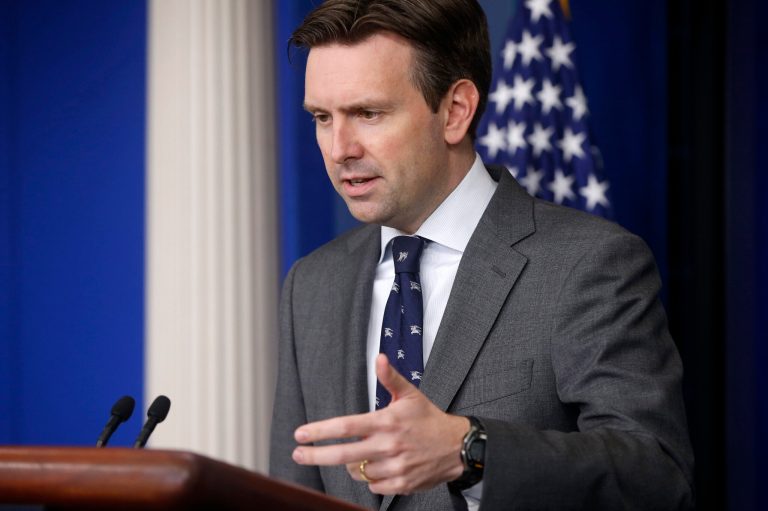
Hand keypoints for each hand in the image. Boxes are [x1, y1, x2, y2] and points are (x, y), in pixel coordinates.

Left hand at [292, 354, 469, 494]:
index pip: (346, 427)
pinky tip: (381, 466)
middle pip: (342, 455)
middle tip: (298, 454)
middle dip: (316, 456)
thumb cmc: (430, 419)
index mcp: (386, 422)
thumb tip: (379, 358)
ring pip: (357, 471)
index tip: (300, 434)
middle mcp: (388, 446)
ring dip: (353, 464)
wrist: (458, 447)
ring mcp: (394, 467)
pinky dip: (371, 478)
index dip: (319, 431)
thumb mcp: (411, 395)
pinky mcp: (401, 485)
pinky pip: (373, 485)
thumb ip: (390, 378)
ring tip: (365, 453)